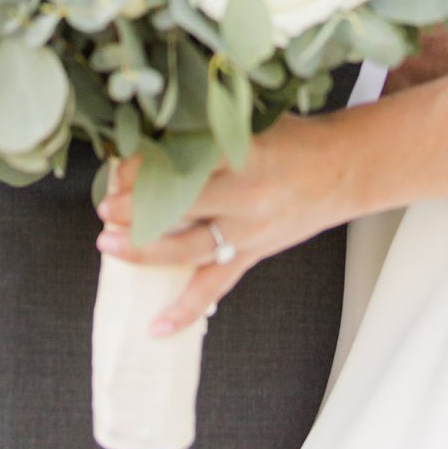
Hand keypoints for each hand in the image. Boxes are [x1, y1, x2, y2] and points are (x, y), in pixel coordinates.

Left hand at [98, 114, 336, 337]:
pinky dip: (186, 310)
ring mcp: (249, 231)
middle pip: (181, 206)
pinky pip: (215, 287)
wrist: (342, 169)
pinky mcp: (252, 254)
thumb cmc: (294, 138)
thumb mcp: (253, 120)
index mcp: (243, 153)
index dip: (146, 168)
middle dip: (136, 209)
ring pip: (189, 248)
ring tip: (109, 245)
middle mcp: (245, 195)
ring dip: (146, 250)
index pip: (184, 162)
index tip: (119, 166)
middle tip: (105, 207)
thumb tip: (152, 129)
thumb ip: (208, 127)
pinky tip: (156, 327)